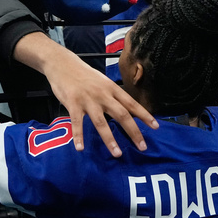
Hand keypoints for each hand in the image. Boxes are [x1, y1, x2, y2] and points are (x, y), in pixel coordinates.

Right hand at [14, 33, 157, 156]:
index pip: (131, 103)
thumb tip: (125, 109)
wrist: (62, 63)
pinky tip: (80, 148)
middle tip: (142, 146)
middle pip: (121, 114)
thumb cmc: (83, 75)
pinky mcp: (73, 103)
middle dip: (133, 131)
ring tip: (117, 153)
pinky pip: (77, 123)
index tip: (156, 127)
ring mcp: (88, 99)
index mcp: (111, 88)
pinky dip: (78, 136)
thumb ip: (112, 95)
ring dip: (110, 139)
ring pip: (101, 122)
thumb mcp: (102, 81)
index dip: (144, 115)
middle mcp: (103, 94)